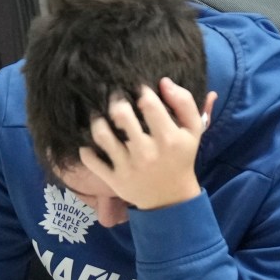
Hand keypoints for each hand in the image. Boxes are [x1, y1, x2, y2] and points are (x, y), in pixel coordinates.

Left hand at [78, 79, 214, 210]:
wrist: (170, 198)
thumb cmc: (181, 157)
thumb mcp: (193, 131)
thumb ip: (184, 102)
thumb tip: (164, 82)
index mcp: (168, 138)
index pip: (148, 103)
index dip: (141, 90)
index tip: (137, 90)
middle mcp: (147, 152)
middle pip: (121, 115)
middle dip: (116, 100)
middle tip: (115, 97)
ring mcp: (128, 166)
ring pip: (102, 135)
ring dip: (97, 120)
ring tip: (99, 115)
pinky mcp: (114, 179)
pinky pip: (91, 160)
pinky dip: (86, 149)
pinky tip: (89, 140)